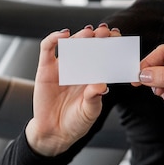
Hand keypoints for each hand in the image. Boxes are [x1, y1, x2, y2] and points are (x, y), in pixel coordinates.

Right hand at [25, 24, 119, 156]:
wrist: (54, 132)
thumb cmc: (76, 121)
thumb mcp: (89, 111)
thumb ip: (94, 98)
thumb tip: (100, 85)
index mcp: (95, 74)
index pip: (104, 54)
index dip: (111, 44)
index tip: (118, 37)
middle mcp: (80, 67)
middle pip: (90, 45)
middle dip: (98, 36)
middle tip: (105, 31)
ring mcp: (63, 66)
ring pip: (72, 44)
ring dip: (80, 35)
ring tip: (88, 32)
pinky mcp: (46, 69)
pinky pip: (48, 49)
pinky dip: (54, 38)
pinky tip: (63, 34)